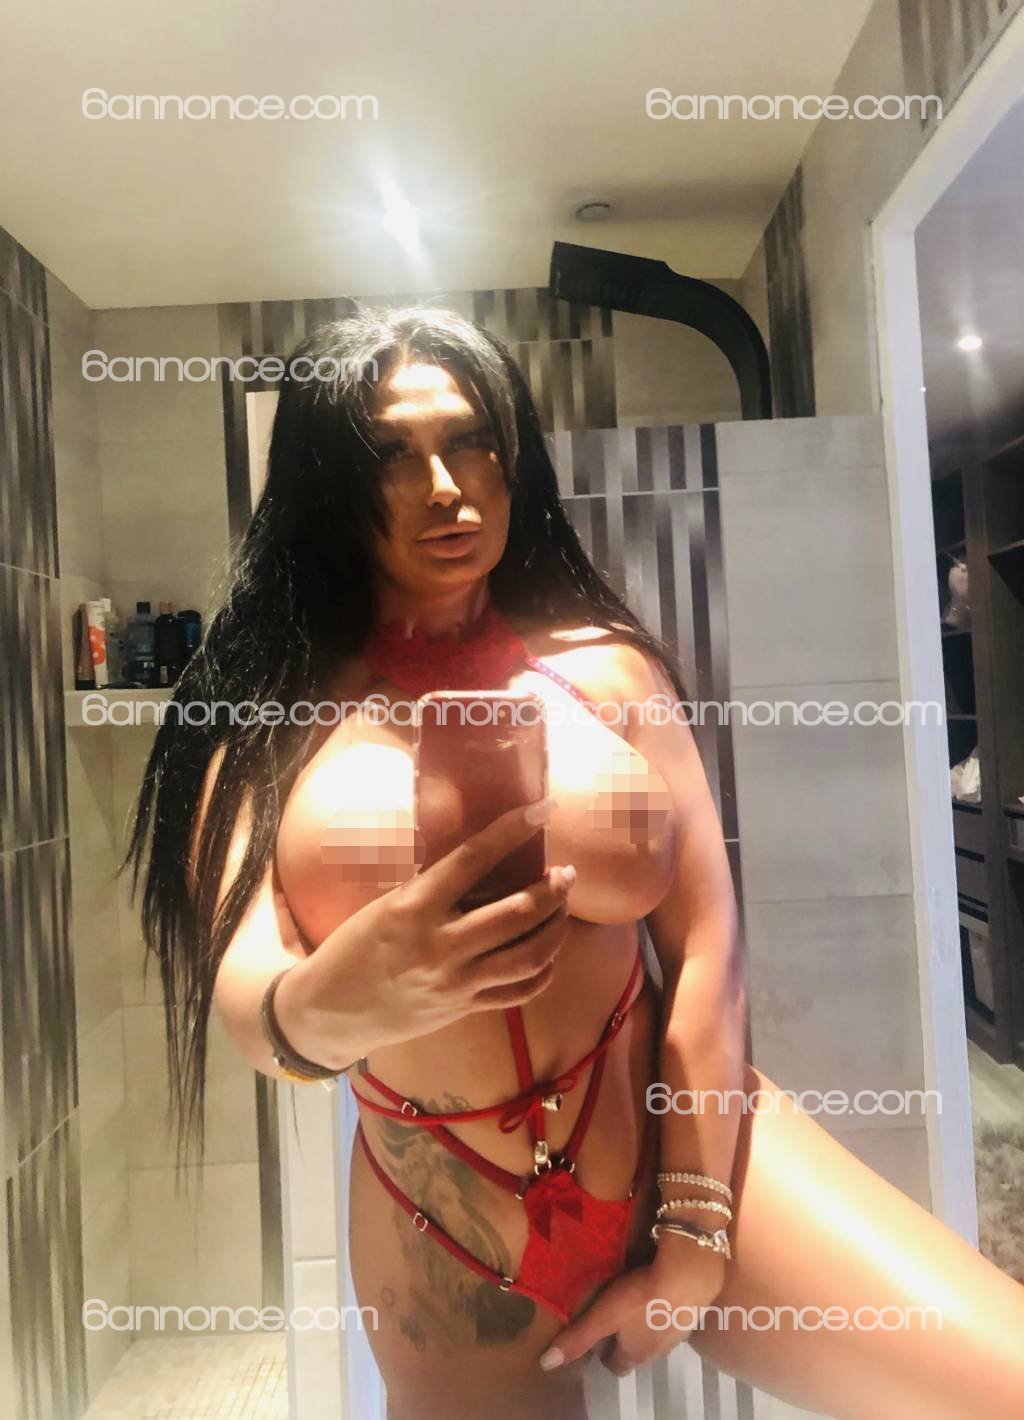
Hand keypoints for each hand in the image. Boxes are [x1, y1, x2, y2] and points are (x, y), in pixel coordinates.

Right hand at [277, 797, 573, 1065]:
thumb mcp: (386, 905)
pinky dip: (543, 970)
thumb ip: (434, 889)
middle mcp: (439, 945)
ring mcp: (456, 982)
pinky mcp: (464, 1008)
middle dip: (552, 891)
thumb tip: (484, 859)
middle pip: (516, 914)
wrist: (331, 1011)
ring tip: (562, 909)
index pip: (473, 859)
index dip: (512, 831)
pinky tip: (548, 953)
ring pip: (528, 956)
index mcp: (413, 908)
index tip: (542, 810)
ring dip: (556, 929)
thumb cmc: (354, 947)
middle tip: (567, 873)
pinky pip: (519, 992)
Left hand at [538, 1244, 726, 1377]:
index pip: (616, 1366)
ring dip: (645, 1325)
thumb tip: (546, 1364)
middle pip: (636, 1352)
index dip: (603, 1354)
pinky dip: (665, 1310)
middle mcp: (656, 1351)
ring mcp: (678, 1334)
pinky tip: (660, 1291)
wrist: (687, 1276)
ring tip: (635, 1302)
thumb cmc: (639, 1298)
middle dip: (625, 1340)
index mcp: (633, 1353)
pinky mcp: (693, 1313)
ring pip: (656, 1337)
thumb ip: (577, 1338)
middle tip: (613, 1317)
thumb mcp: (602, 1316)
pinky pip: (674, 1317)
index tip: (596, 1336)